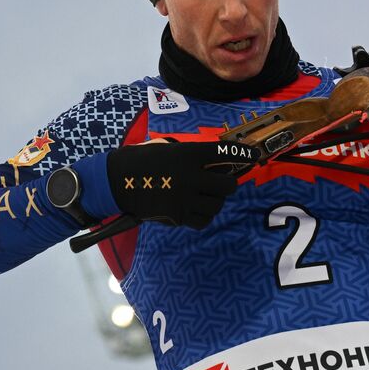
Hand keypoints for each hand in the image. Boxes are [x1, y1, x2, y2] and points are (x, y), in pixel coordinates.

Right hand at [105, 141, 238, 228]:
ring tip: (203, 196)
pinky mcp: (177, 216)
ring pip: (217, 204)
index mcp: (188, 155)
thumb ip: (191, 154)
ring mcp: (184, 198)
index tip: (254, 155)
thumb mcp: (166, 148)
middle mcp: (190, 176)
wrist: (114, 181)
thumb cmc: (140, 160)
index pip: (224, 153)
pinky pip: (203, 220)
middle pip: (228, 184)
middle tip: (221, 182)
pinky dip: (203, 216)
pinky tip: (195, 209)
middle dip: (227, 183)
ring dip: (214, 201)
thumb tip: (215, 161)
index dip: (243, 154)